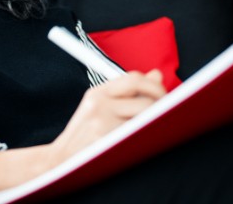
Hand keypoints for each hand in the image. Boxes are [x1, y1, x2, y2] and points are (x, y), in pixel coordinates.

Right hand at [49, 69, 165, 166]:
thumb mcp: (100, 106)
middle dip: (162, 103)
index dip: (154, 85)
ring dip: (156, 121)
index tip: (163, 95)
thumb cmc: (86, 134)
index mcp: (98, 93)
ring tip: (157, 126)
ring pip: (145, 115)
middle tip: (170, 112)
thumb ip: (128, 91)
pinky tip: (148, 139)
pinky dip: (148, 135)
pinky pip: (139, 134)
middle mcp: (99, 103)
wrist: (62, 159)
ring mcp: (102, 122)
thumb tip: (156, 74)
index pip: (133, 78)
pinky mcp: (106, 139)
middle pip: (144, 96)